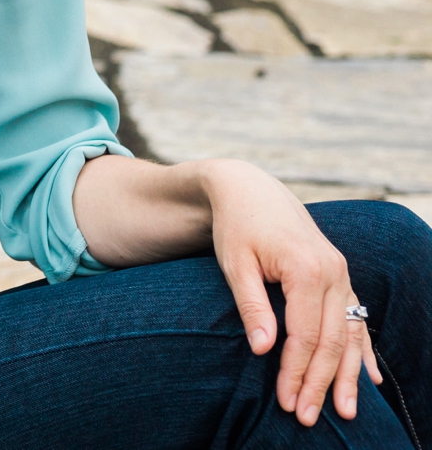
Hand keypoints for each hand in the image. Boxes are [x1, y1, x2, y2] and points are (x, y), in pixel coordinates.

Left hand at [203, 161, 382, 425]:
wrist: (249, 189)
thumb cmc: (236, 227)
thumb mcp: (235, 263)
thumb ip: (252, 305)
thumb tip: (263, 350)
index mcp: (305, 269)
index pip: (305, 335)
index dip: (296, 371)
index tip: (287, 402)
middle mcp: (333, 273)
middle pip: (332, 341)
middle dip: (319, 382)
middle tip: (307, 418)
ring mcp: (341, 275)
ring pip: (351, 335)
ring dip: (347, 376)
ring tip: (344, 412)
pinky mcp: (340, 276)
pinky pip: (357, 320)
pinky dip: (363, 351)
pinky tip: (371, 379)